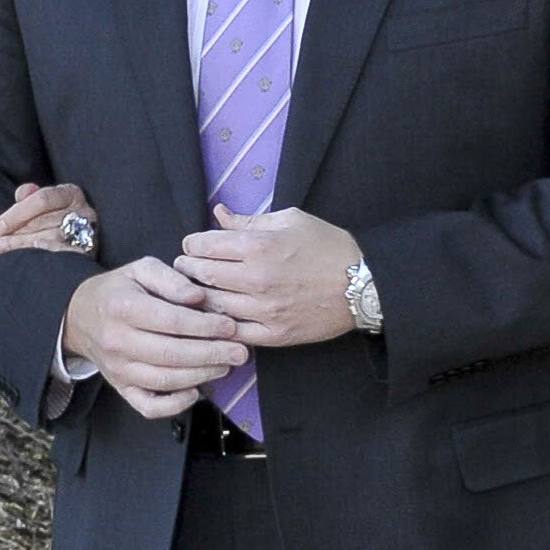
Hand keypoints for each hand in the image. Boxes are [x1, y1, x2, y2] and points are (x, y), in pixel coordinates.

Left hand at [0, 180, 98, 252]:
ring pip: (49, 237)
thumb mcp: (43, 206)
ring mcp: (88, 232)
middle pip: (43, 219)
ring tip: (0, 247)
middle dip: (14, 230)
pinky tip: (25, 258)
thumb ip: (29, 198)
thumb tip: (21, 193)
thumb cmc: (54, 223)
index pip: (42, 199)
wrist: (79, 249)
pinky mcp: (87, 252)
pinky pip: (61, 252)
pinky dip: (41, 253)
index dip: (17, 213)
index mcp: (71, 193)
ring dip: (21, 243)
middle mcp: (84, 211)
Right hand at [60, 257, 248, 419]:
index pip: (171, 321)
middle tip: (240, 351)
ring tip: (226, 365)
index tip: (230, 325)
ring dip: (201, 375)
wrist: (81, 316)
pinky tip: (195, 392)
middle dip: (212, 354)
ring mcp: (119, 369)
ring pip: (165, 380)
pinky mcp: (122, 388)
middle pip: (171, 354)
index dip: (205, 326)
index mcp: (123, 308)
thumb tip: (198, 297)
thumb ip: (171, 278)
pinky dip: (174, 405)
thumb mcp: (141, 269)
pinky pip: (149, 406)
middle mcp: (118, 341)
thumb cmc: (119, 291)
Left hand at [175, 206, 362, 347]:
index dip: (192, 245)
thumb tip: (218, 214)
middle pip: (201, 276)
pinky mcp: (273, 335)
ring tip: (199, 290)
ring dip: (200, 297)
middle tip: (186, 267)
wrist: (363, 285)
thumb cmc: (328, 247)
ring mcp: (263, 311)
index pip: (203, 246)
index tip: (192, 246)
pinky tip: (219, 314)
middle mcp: (256, 280)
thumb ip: (249, 220)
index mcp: (258, 247)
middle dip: (189, 269)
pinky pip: (233, 332)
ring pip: (212, 306)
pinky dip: (221, 323)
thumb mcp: (291, 220)